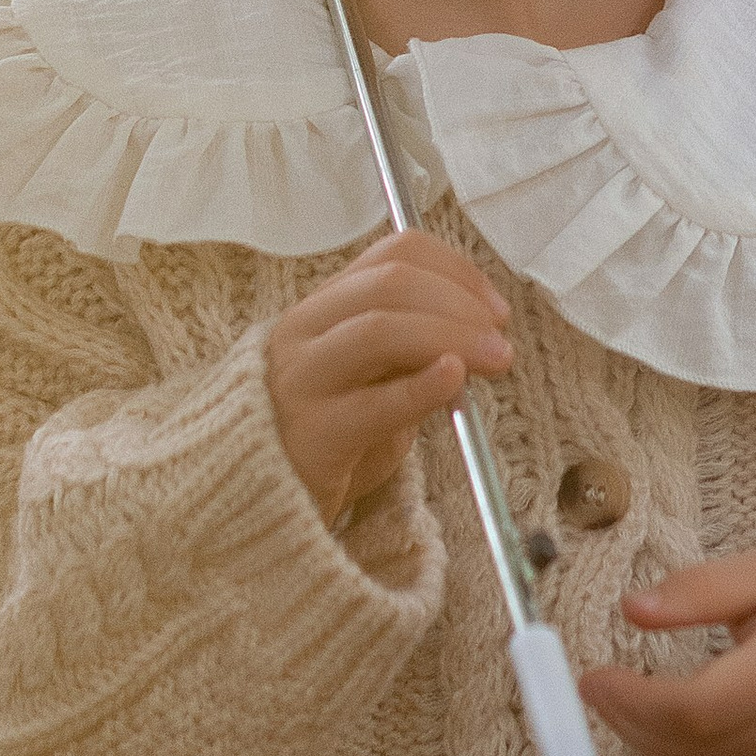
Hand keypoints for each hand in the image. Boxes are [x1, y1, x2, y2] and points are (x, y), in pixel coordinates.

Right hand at [266, 230, 510, 528]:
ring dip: (451, 335)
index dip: (456, 270)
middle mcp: (306, 331)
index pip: (394, 254)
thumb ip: (412, 353)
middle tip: (501, 336)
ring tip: (495, 360)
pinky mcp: (312, 434)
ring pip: (379, 329)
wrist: (254, 501)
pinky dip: (421, 385)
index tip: (495, 308)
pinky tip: (453, 378)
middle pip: (390, 284)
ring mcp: (303, 379)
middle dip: (459, 303)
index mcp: (324, 307)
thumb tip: (480, 339)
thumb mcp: (368, 381)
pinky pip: (373, 403)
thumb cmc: (325, 436)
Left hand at [581, 547, 755, 755]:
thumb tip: (632, 609)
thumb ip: (699, 590)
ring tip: (630, 711)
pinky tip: (671, 737)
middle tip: (603, 692)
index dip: (632, 702)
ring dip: (653, 753)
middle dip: (632, 726)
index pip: (693, 710)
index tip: (596, 678)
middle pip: (692, 753)